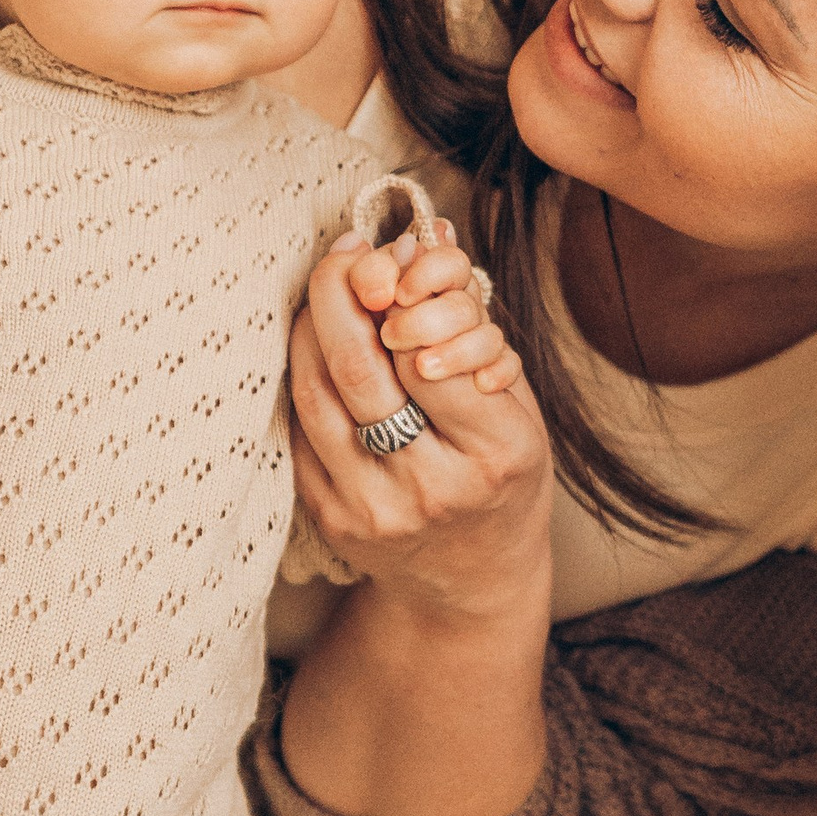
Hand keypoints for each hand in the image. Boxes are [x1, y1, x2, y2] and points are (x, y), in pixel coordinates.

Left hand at [288, 225, 551, 631]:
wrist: (470, 581)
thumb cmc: (501, 475)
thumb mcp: (517, 406)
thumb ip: (474, 328)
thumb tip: (428, 234)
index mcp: (497, 453)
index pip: (432, 354)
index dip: (403, 298)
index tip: (397, 267)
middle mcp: (432, 487)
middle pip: (360, 367)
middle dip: (343, 290)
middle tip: (348, 252)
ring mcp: (372, 508)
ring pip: (317, 391)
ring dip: (314, 322)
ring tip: (331, 285)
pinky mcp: (329, 516)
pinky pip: (298, 423)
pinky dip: (302, 369)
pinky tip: (315, 339)